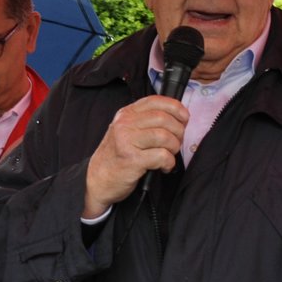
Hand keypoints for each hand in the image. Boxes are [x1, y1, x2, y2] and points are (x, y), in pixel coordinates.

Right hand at [82, 95, 187, 217]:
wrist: (97, 180)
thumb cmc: (117, 156)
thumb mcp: (126, 131)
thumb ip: (145, 121)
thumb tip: (177, 117)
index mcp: (126, 114)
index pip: (156, 101)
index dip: (176, 107)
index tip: (184, 118)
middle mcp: (125, 124)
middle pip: (164, 119)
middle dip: (178, 132)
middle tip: (176, 143)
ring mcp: (127, 141)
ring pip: (165, 137)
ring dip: (173, 149)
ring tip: (168, 156)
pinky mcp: (132, 160)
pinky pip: (162, 156)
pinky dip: (168, 163)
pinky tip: (163, 167)